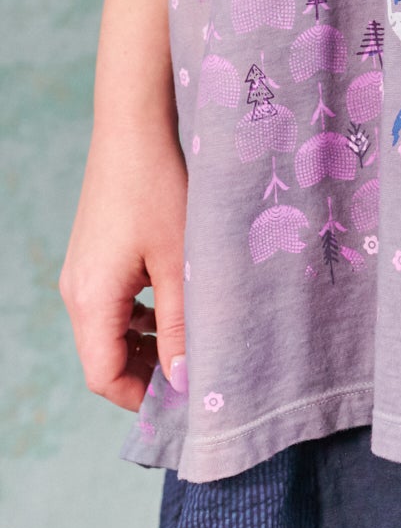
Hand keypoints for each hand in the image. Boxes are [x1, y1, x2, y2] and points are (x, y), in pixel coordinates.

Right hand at [59, 121, 188, 410]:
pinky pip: (112, 305)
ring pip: (110, 332)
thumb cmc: (160, 189)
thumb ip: (183, 325)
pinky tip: (176, 307)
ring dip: (148, 344)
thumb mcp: (181, 262)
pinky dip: (140, 317)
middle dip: (148, 373)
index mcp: (91, 300)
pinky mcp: (94, 256)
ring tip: (194, 342)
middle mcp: (77, 291)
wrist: (135, 128)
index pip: (104, 377)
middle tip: (196, 374)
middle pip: (104, 357)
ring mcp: (82, 273)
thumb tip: (186, 381)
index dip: (143, 397)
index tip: (185, 399)